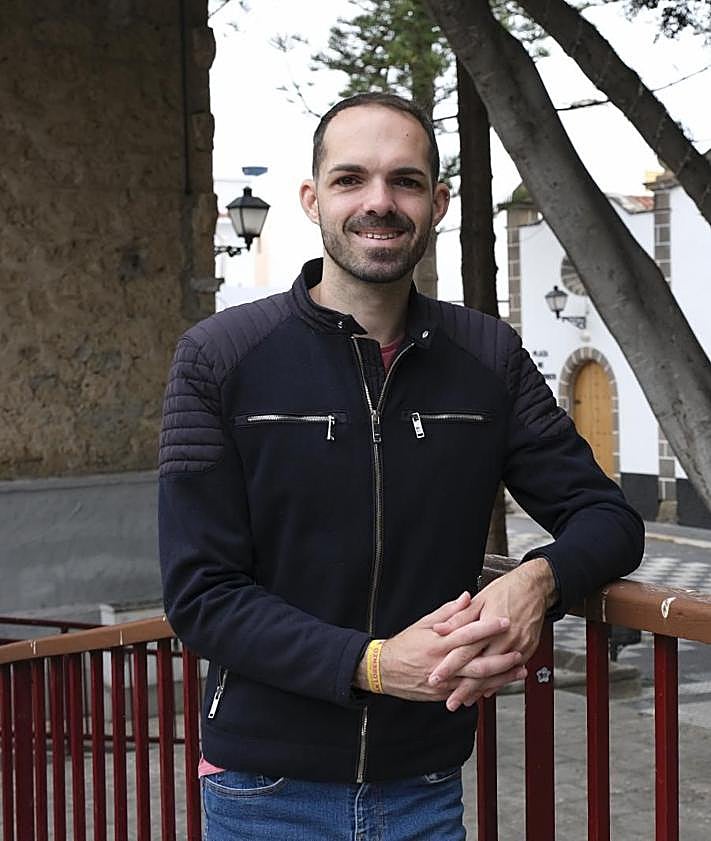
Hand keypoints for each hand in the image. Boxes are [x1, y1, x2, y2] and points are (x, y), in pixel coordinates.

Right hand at [356, 591, 522, 702]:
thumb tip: (467, 597)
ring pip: (477, 681)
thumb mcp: (423, 623)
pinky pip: (467, 692)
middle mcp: (442, 662)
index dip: (487, 627)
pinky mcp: (442, 694)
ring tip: (518, 671)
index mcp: (438, 642)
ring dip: (500, 677)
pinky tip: (500, 685)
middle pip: (477, 662)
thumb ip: (448, 612)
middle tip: (519, 652)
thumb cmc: (404, 645)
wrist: (383, 670)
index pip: (467, 633)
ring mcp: (443, 681)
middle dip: (501, 659)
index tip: (504, 621)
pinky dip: (485, 689)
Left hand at [429, 558, 555, 710]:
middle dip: (463, 689)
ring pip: (496, 675)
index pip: (464, 651)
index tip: (435, 678)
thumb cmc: (507, 590)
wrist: (535, 587)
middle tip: (450, 703)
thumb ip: (459, 617)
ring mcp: (518, 647)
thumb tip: (439, 629)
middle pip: (480, 670)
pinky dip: (497, 683)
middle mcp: (505, 640)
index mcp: (489, 626)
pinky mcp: (528, 650)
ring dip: (480, 690)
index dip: (449, 666)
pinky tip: (486, 691)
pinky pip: (510, 672)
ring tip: (465, 701)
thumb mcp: (480, 600)